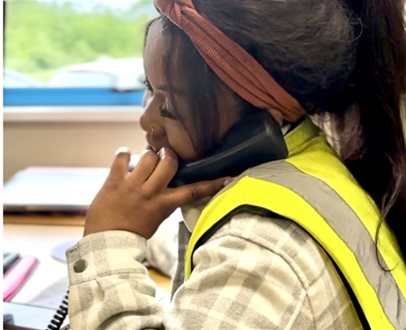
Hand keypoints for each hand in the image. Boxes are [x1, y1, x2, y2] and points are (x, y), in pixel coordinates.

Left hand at [84, 147, 228, 237]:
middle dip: (169, 156)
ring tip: (145, 158)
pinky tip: (126, 155)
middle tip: (165, 156)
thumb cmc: (133, 232)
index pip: (193, 191)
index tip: (227, 177)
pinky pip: (122, 157)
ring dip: (149, 154)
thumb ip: (165, 201)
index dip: (212, 184)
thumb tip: (172, 185)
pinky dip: (124, 153)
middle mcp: (151, 192)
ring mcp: (132, 185)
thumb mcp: (156, 218)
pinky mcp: (114, 180)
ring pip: (148, 156)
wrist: (106, 242)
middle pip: (169, 162)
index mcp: (164, 204)